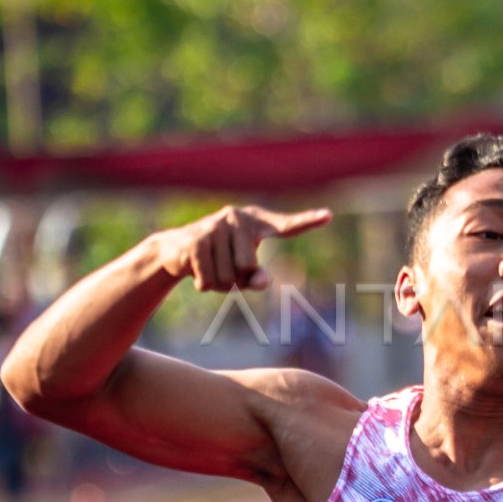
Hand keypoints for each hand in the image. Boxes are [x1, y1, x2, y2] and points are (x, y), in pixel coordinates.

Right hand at [156, 205, 332, 290]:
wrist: (174, 251)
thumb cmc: (220, 261)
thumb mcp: (242, 273)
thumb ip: (257, 278)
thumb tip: (263, 281)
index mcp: (255, 223)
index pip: (286, 225)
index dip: (307, 221)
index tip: (329, 216)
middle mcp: (236, 217)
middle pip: (249, 268)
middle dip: (236, 279)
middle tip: (223, 267)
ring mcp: (214, 226)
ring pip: (228, 277)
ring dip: (219, 284)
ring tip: (209, 267)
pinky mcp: (195, 240)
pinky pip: (209, 280)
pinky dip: (204, 285)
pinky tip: (195, 271)